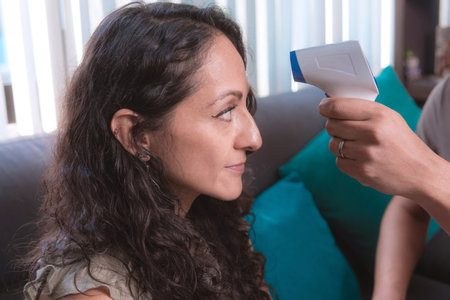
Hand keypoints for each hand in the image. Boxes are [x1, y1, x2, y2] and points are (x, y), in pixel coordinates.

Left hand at [318, 97, 436, 198]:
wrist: (421, 172)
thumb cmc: (401, 142)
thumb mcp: (389, 118)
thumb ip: (363, 111)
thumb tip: (332, 105)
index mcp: (379, 115)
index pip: (338, 107)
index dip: (325, 107)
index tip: (323, 108)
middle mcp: (372, 132)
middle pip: (331, 126)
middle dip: (334, 127)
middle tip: (344, 129)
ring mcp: (367, 153)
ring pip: (333, 145)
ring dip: (340, 145)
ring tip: (358, 147)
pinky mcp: (362, 171)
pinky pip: (339, 162)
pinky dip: (346, 161)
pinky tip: (361, 159)